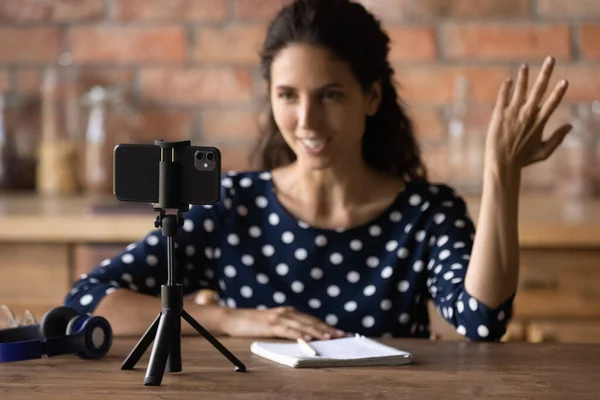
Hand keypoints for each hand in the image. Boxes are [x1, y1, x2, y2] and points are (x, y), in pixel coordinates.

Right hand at [220, 306, 344, 340]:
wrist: (234, 318)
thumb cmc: (254, 323)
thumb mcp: (274, 324)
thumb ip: (288, 327)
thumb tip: (304, 336)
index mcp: (289, 312)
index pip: (311, 319)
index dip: (325, 325)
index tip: (339, 331)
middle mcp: (287, 312)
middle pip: (311, 321)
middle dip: (327, 328)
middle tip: (341, 334)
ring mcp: (279, 318)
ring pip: (303, 325)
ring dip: (317, 331)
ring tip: (330, 337)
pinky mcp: (271, 325)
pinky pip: (289, 331)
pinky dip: (300, 334)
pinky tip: (308, 339)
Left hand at [484, 56, 571, 172]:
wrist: (501, 162)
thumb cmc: (522, 159)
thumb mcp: (544, 152)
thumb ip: (557, 138)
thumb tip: (570, 126)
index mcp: (540, 122)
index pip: (552, 103)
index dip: (559, 91)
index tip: (564, 80)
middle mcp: (527, 114)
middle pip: (539, 89)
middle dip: (546, 73)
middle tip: (550, 59)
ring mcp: (513, 113)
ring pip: (520, 90)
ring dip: (523, 77)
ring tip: (524, 66)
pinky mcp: (499, 114)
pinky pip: (503, 97)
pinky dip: (506, 88)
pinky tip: (508, 80)